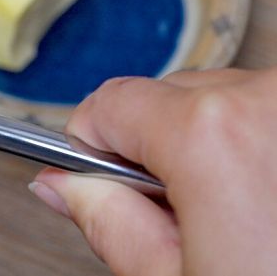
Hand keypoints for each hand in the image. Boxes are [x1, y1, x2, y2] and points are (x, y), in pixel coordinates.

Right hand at [28, 68, 276, 274]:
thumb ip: (111, 224)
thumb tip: (64, 185)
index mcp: (214, 136)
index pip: (110, 103)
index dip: (92, 149)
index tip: (104, 184)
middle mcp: (267, 99)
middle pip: (169, 96)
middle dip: (165, 148)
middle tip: (192, 221)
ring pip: (225, 98)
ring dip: (222, 142)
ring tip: (250, 215)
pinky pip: (267, 108)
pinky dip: (262, 142)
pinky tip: (272, 199)